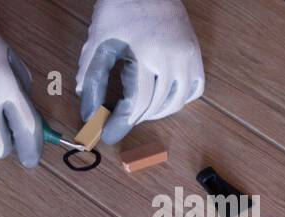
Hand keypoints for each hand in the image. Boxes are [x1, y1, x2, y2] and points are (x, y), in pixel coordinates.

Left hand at [76, 0, 204, 143]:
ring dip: (156, 114)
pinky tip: (162, 99)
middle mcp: (172, 59)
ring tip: (138, 112)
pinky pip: (194, 90)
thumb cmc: (121, 9)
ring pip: (177, 103)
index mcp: (145, 54)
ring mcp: (188, 58)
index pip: (136, 103)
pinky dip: (179, 100)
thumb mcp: (99, 39)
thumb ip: (91, 74)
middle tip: (116, 122)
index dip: (120, 124)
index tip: (108, 136)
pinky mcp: (196, 55)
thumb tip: (88, 110)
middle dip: (133, 120)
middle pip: (155, 106)